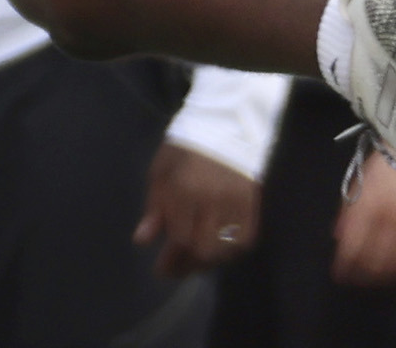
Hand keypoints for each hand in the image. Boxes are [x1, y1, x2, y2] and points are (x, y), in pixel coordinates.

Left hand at [133, 141, 260, 277]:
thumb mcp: (160, 171)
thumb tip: (142, 240)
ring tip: (195, 261)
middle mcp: (211, 199)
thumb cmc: (185, 148)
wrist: (226, 125)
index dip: (170, 259)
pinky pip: (245, 240)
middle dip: (188, 265)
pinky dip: (231, 251)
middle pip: (202, 249)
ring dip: (208, 261)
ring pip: (224, 249)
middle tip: (177, 269)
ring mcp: (235, 203)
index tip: (161, 269)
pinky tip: (219, 251)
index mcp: (183, 188)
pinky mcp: (253, 205)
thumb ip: (154, 207)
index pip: (178, 237)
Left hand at [331, 149, 395, 285]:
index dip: (346, 264)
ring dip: (390, 274)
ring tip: (383, 277)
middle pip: (378, 259)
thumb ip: (349, 210)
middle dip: (366, 274)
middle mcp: (394, 216)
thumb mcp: (361, 180)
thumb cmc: (387, 162)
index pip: (354, 244)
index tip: (340, 275)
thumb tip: (339, 238)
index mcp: (370, 203)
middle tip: (361, 280)